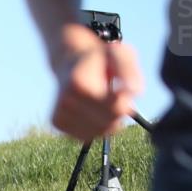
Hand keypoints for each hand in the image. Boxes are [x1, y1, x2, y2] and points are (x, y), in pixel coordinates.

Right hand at [50, 24, 142, 140]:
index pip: (115, 108)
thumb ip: (129, 71)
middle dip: (118, 112)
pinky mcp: (56, 123)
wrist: (69, 63)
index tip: (122, 90)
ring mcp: (59, 113)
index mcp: (79, 84)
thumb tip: (135, 92)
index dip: (126, 101)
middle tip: (115, 97)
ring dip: (108, 121)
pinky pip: (87, 136)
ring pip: (99, 132)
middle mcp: (65, 101)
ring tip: (104, 103)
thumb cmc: (98, 60)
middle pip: (108, 123)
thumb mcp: (118, 55)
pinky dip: (95, 127)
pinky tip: (93, 112)